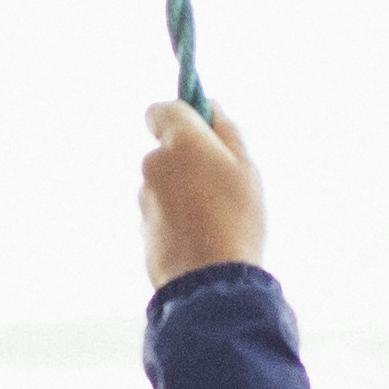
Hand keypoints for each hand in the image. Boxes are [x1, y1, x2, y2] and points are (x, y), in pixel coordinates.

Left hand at [140, 100, 267, 284]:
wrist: (211, 281)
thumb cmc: (236, 220)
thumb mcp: (246, 168)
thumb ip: (226, 130)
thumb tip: (210, 107)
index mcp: (180, 142)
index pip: (161, 109)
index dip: (181, 116)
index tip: (201, 129)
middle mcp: (154, 164)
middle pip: (166, 149)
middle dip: (188, 158)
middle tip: (222, 182)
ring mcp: (144, 197)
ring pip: (164, 182)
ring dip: (183, 191)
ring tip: (215, 217)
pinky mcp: (142, 227)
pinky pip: (161, 211)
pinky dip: (176, 217)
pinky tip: (201, 236)